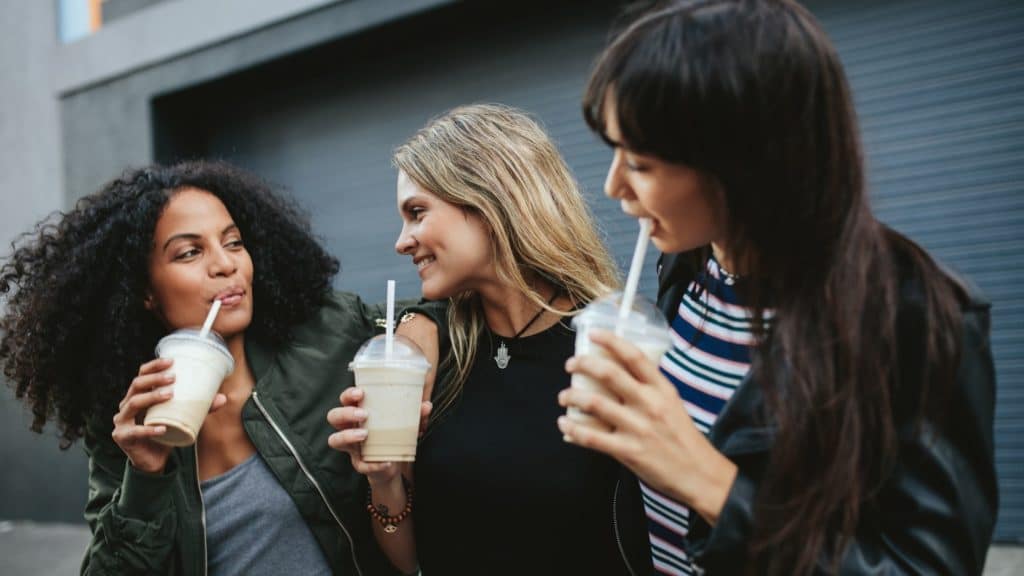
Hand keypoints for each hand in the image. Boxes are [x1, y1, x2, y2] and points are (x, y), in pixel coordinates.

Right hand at [112, 357, 227, 473]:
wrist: (153, 461)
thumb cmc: (166, 433)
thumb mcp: (181, 418)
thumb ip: (199, 409)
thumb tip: (223, 398)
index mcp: (138, 395)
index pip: (142, 374)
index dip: (154, 366)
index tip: (171, 361)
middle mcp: (126, 405)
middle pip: (136, 385)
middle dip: (155, 379)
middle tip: (174, 378)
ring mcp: (121, 421)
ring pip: (133, 403)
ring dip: (152, 397)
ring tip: (170, 395)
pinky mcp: (122, 436)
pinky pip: (135, 431)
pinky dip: (149, 429)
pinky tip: (163, 428)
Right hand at [326, 386, 431, 487]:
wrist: (394, 463)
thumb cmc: (395, 435)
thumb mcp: (408, 423)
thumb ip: (417, 414)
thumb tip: (426, 405)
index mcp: (358, 412)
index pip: (345, 399)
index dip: (348, 395)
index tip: (361, 392)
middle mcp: (349, 428)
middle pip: (333, 416)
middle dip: (346, 413)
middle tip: (364, 414)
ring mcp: (352, 447)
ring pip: (334, 440)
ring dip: (348, 436)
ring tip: (365, 435)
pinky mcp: (360, 464)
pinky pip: (360, 465)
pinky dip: (374, 464)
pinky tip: (386, 461)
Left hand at [558, 329, 736, 523]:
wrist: (699, 474)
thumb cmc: (682, 437)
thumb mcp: (672, 404)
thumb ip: (648, 389)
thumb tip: (617, 374)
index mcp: (662, 389)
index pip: (634, 356)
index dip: (611, 341)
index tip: (593, 333)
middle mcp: (649, 404)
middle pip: (609, 374)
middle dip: (583, 364)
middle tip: (570, 364)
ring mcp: (638, 427)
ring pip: (595, 403)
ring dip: (572, 395)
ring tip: (564, 396)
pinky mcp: (628, 451)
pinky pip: (591, 437)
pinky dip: (572, 428)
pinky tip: (564, 423)